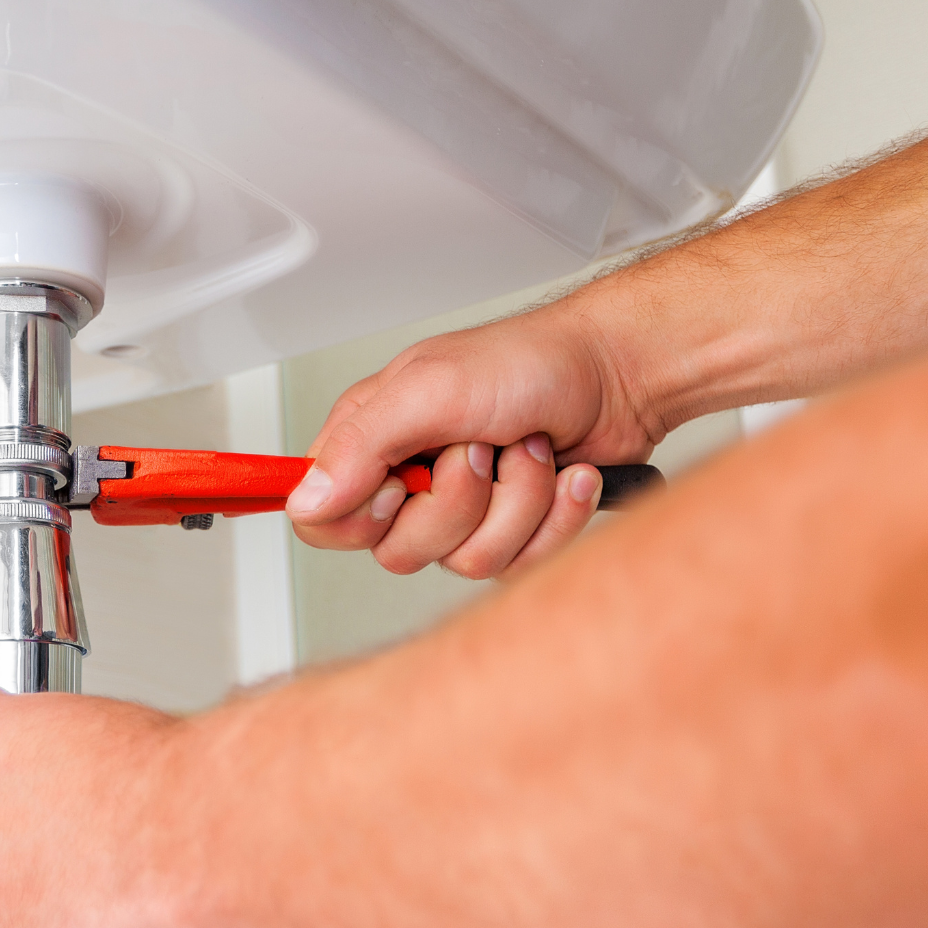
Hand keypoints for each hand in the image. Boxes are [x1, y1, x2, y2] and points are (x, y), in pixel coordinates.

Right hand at [287, 299, 658, 577]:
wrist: (620, 375)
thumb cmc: (531, 363)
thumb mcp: (431, 389)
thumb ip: (359, 445)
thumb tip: (307, 499)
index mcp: (372, 440)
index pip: (321, 519)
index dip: (359, 519)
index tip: (400, 485)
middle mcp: (410, 478)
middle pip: (398, 552)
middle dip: (458, 504)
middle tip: (481, 450)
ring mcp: (462, 510)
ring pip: (465, 562)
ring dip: (517, 503)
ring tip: (530, 452)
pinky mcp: (511, 531)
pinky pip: (518, 564)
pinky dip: (554, 517)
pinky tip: (564, 475)